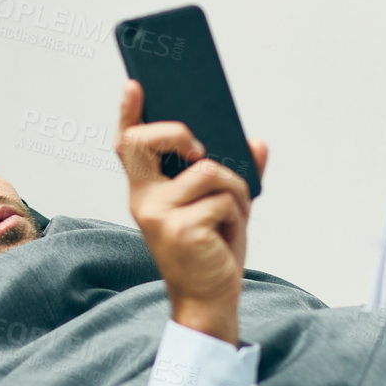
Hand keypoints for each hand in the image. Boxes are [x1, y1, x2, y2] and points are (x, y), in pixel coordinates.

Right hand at [115, 80, 267, 345]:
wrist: (210, 300)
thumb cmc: (211, 252)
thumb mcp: (224, 206)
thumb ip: (235, 172)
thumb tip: (256, 142)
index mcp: (147, 191)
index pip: (129, 147)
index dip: (128, 114)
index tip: (134, 85)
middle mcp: (143, 200)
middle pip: (143, 142)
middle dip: (176, 132)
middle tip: (199, 147)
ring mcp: (158, 215)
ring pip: (208, 170)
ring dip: (235, 190)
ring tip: (233, 215)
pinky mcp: (180, 229)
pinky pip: (224, 198)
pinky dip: (239, 213)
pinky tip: (230, 234)